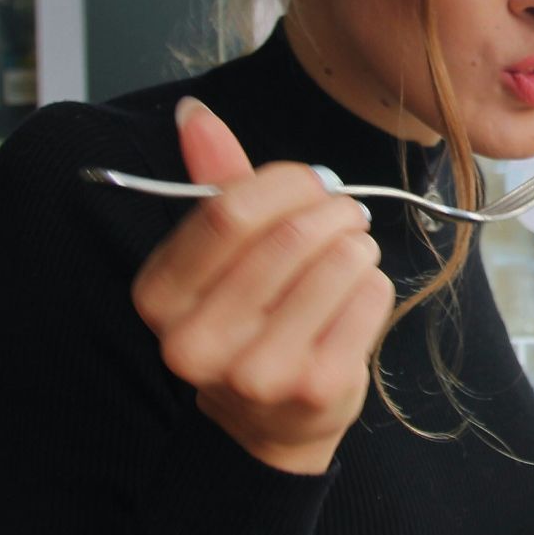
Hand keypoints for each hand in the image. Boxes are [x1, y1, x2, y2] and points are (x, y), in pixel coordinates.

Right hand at [132, 97, 394, 474]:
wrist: (267, 421)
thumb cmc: (245, 319)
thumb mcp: (216, 255)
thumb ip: (212, 182)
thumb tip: (194, 112)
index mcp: (160, 298)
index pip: (228, 214)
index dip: (285, 183)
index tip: (312, 182)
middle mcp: (197, 342)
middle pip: (289, 237)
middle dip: (333, 210)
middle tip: (346, 212)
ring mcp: (257, 372)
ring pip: (338, 262)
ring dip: (356, 244)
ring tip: (349, 253)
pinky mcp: (315, 388)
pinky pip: (370, 297)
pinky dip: (373, 283)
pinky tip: (355, 298)